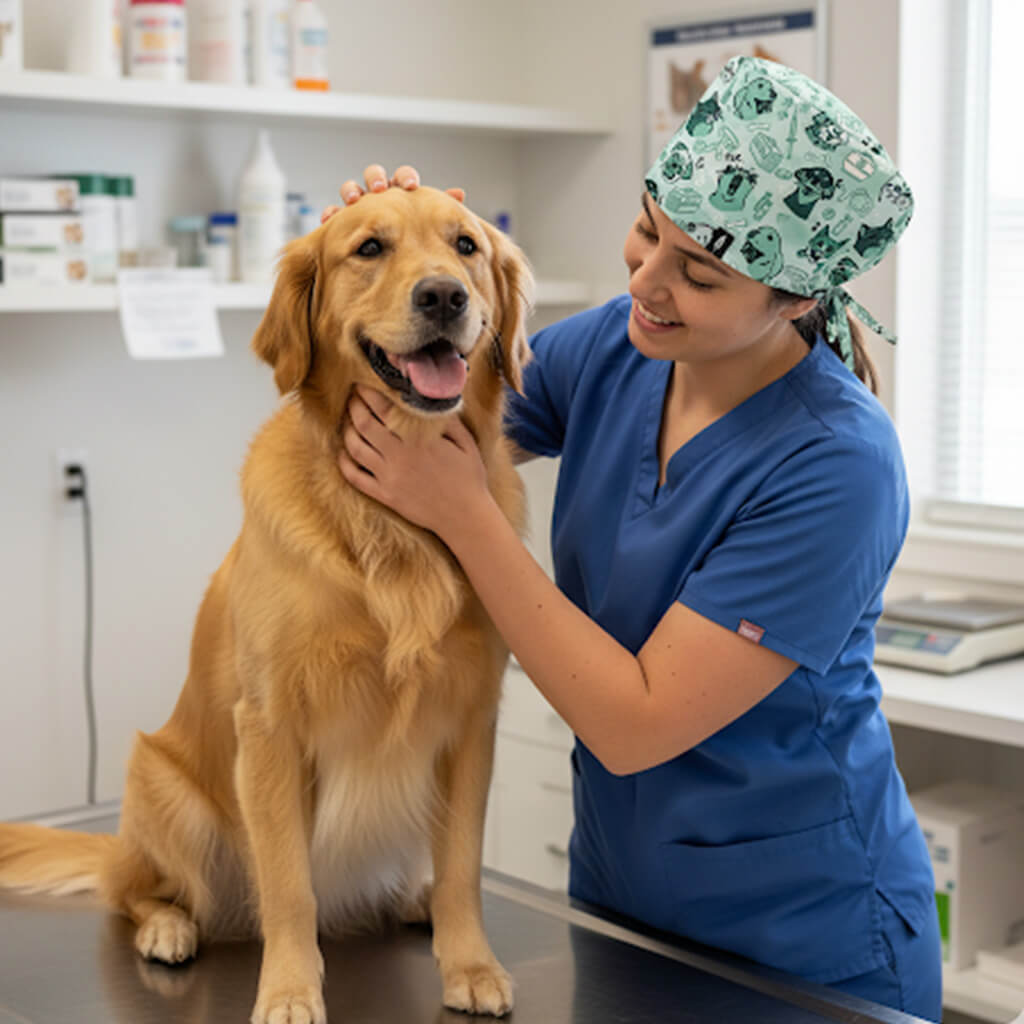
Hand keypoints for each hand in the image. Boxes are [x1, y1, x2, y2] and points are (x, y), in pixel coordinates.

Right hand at [320, 165, 465, 223]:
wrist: (391, 265)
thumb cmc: (411, 237)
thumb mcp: (425, 222)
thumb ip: (439, 207)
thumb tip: (458, 195)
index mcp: (401, 193)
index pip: (403, 177)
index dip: (406, 177)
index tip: (412, 185)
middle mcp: (380, 196)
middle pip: (374, 176)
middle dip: (376, 179)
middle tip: (380, 188)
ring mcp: (360, 207)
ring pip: (352, 189)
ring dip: (352, 191)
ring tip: (353, 200)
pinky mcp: (342, 222)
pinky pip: (333, 214)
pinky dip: (332, 214)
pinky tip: (330, 219)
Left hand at [339, 386, 489, 538]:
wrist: (465, 517)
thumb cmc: (469, 478)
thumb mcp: (465, 442)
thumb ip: (447, 420)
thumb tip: (430, 400)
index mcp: (418, 439)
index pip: (384, 409)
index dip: (369, 393)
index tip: (363, 384)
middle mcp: (399, 455)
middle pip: (364, 424)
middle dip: (354, 406)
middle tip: (352, 397)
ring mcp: (389, 477)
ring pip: (355, 447)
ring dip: (347, 430)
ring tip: (348, 420)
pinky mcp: (384, 495)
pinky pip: (355, 477)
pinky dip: (344, 463)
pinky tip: (343, 452)